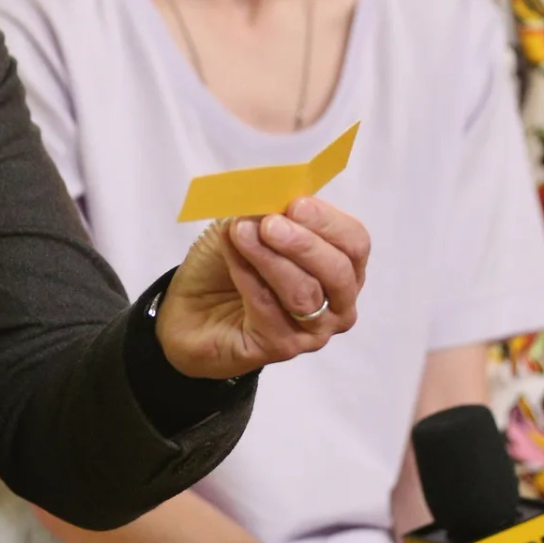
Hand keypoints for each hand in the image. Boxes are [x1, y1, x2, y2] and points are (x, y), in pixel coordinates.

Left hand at [154, 196, 368, 379]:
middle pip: (338, 271)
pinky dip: (248, 276)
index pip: (354, 243)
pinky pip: (268, 308)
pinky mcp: (281, 347)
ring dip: (270, 258)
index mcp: (340, 266)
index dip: (328, 222)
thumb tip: (271, 195)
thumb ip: (266, 211)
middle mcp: (337, 303)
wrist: (189, 311)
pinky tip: (232, 257)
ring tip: (241, 232)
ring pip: (304, 292)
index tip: (296, 203)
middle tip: (270, 224)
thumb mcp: (247, 226)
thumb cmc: (228, 266)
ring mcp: (313, 330)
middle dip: (304, 243)